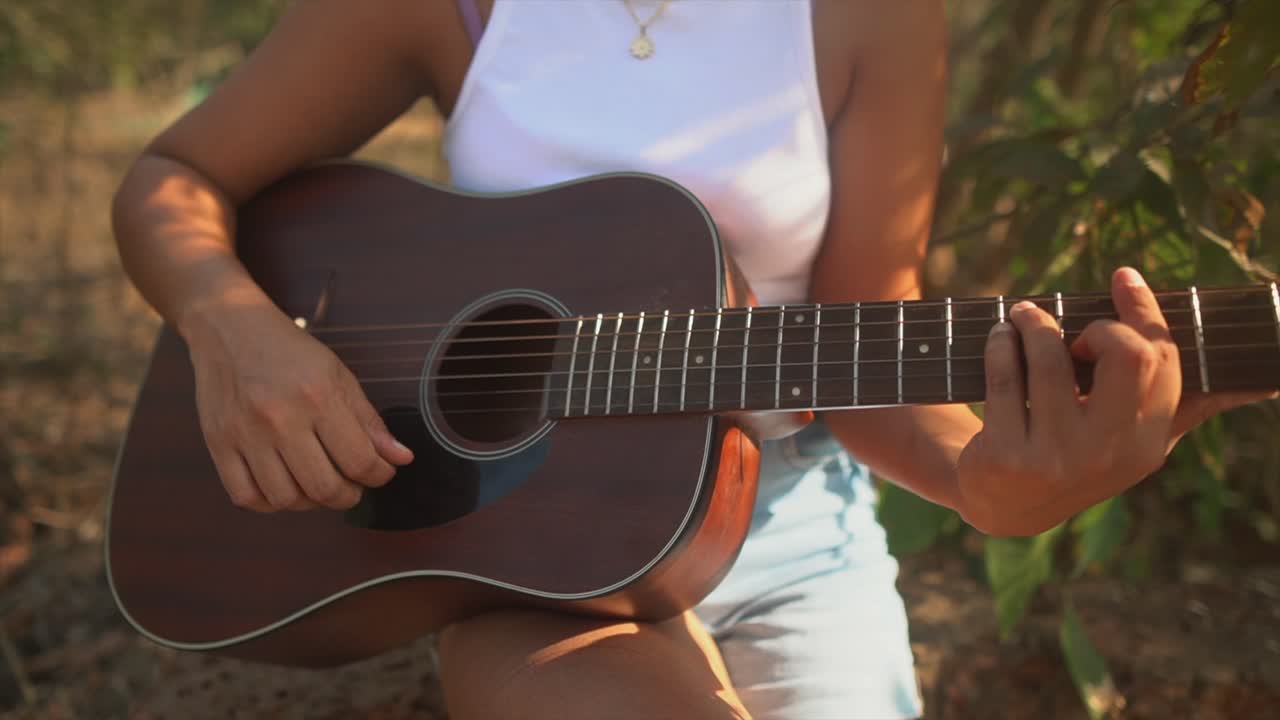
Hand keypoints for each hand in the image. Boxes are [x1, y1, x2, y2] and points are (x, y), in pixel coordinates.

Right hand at [183, 301, 413, 511]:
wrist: (231, 328)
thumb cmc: (289, 352)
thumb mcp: (339, 376)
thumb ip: (369, 421)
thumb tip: (401, 458)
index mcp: (318, 397)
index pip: (360, 461)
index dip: (379, 476)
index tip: (380, 473)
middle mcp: (280, 419)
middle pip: (323, 488)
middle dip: (348, 496)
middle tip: (352, 487)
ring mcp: (245, 434)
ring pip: (284, 500)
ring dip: (309, 503)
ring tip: (317, 485)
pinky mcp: (218, 444)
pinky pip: (245, 497)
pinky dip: (269, 503)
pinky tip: (284, 486)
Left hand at [956, 267, 1273, 535]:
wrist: (1005, 503)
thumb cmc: (1078, 452)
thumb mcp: (1135, 439)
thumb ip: (1189, 406)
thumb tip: (1265, 382)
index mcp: (1147, 443)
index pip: (1163, 361)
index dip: (1144, 312)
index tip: (1125, 277)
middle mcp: (1107, 452)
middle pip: (1127, 354)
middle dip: (1099, 326)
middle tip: (1072, 326)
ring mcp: (1055, 457)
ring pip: (1051, 359)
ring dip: (1033, 323)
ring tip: (1022, 318)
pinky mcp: (1005, 456)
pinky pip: (1003, 377)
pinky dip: (1001, 344)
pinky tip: (1000, 337)